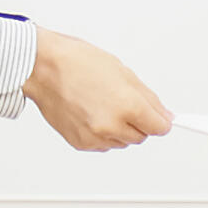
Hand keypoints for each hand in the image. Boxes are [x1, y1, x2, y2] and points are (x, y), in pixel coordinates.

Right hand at [24, 27, 172, 151]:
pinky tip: (91, 113)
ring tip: (103, 104)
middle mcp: (112, 126)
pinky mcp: (80, 143)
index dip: (161, 120)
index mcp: (128, 106)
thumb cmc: (78, 63)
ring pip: (122, 142)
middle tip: (124, 102)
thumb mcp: (123, 72)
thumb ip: (148, 99)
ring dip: (120, 129)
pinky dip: (102, 133)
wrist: (43, 68)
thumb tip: (164, 115)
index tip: (161, 118)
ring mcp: (95, 137)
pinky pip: (103, 144)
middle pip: (142, 137)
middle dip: (139, 123)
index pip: (160, 127)